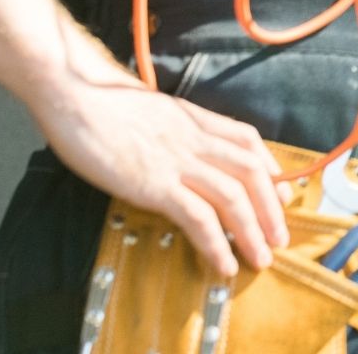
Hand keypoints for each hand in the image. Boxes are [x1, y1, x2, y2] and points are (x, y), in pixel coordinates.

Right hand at [32, 74, 291, 277]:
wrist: (75, 93)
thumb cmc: (103, 102)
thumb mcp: (153, 110)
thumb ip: (174, 128)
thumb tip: (181, 147)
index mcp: (195, 118)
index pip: (248, 140)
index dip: (270, 168)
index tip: (282, 194)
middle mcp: (195, 138)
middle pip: (250, 172)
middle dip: (271, 208)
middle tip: (280, 237)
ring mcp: (177, 160)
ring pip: (233, 197)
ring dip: (252, 231)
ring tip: (261, 258)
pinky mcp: (155, 183)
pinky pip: (197, 216)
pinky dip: (216, 243)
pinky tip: (222, 263)